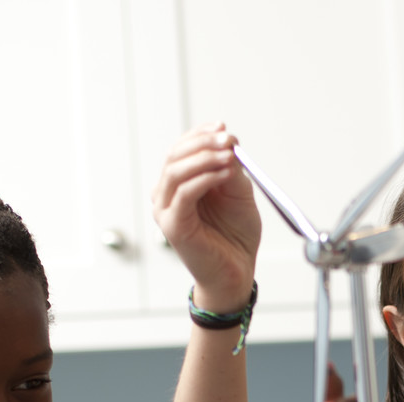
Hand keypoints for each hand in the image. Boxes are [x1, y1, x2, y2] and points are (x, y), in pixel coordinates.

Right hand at [151, 122, 260, 310]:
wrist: (236, 272)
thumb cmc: (235, 236)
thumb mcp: (237, 193)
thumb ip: (230, 169)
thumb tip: (228, 142)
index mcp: (178, 185)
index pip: (181, 149)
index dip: (200, 134)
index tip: (223, 127)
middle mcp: (166, 196)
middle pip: (175, 156)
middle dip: (203, 143)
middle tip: (227, 138)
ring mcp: (166, 211)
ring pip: (176, 172)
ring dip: (204, 158)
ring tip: (229, 155)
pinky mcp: (173, 226)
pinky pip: (184, 194)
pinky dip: (205, 178)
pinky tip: (224, 173)